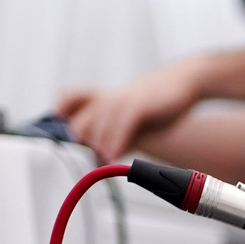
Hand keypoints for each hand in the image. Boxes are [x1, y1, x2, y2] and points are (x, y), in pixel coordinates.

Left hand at [57, 58, 210, 162]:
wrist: (184, 82)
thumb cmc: (157, 104)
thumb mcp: (134, 122)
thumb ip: (118, 138)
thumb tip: (102, 159)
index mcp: (103, 99)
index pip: (68, 99)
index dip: (60, 116)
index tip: (60, 138)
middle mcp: (108, 98)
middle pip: (80, 118)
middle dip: (77, 142)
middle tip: (80, 161)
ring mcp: (123, 100)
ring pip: (99, 121)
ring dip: (95, 143)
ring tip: (96, 160)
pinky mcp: (139, 104)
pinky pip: (122, 123)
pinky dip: (115, 140)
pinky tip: (112, 155)